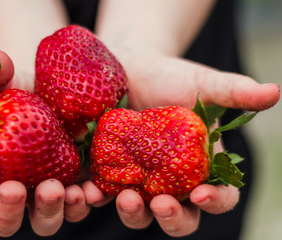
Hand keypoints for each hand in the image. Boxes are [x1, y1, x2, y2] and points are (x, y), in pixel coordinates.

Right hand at [0, 50, 89, 236]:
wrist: (63, 97)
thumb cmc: (28, 92)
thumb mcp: (14, 80)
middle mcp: (15, 189)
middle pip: (2, 217)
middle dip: (6, 208)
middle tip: (13, 188)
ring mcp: (46, 194)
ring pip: (43, 220)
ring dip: (48, 211)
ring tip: (56, 189)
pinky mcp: (77, 189)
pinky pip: (78, 206)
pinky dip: (83, 202)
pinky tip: (89, 189)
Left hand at [81, 48, 279, 236]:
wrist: (130, 68)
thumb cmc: (170, 76)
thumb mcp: (204, 84)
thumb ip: (235, 92)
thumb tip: (274, 91)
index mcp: (200, 166)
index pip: (218, 195)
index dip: (216, 201)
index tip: (203, 193)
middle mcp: (171, 180)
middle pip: (179, 214)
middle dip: (173, 217)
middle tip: (162, 204)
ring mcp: (140, 179)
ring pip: (140, 211)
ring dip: (134, 212)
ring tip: (125, 198)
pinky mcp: (111, 171)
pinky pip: (105, 193)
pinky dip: (98, 197)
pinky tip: (90, 191)